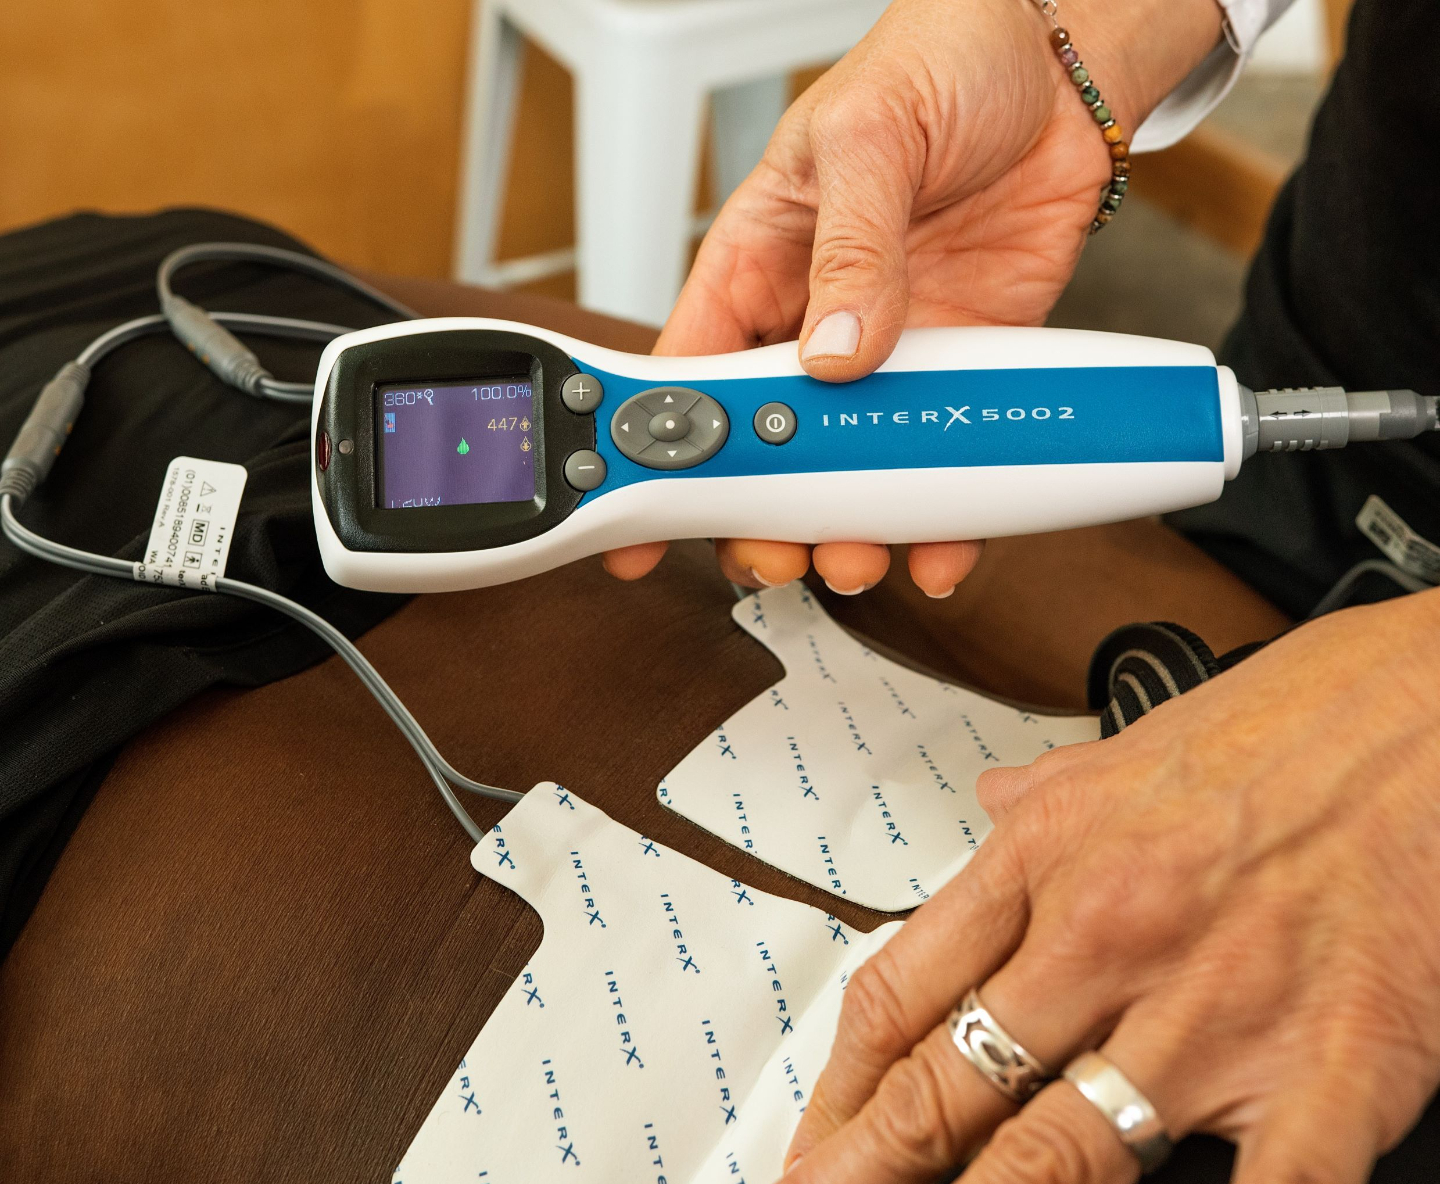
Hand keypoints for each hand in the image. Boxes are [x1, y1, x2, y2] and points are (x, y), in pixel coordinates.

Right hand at [604, 0, 1222, 595]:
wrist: (1060, 66)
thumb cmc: (937, 62)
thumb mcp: (869, 136)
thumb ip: (849, 247)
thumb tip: (832, 350)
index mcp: (758, 264)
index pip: (693, 371)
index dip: (661, 450)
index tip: (645, 516)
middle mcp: (814, 322)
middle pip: (768, 445)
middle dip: (762, 513)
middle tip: (770, 553)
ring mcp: (888, 353)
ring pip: (850, 469)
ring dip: (848, 527)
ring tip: (854, 559)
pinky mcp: (961, 366)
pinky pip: (940, 455)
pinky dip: (940, 513)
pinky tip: (936, 549)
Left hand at [683, 590, 1439, 1183]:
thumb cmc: (1295, 718)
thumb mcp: (1126, 751)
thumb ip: (1042, 805)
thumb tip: (984, 817)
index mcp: (1046, 865)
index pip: (895, 1004)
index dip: (825, 1107)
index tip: (779, 1181)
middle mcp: (1104, 939)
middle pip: (935, 1098)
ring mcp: (1213, 1006)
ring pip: (1046, 1162)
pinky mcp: (1342, 1053)